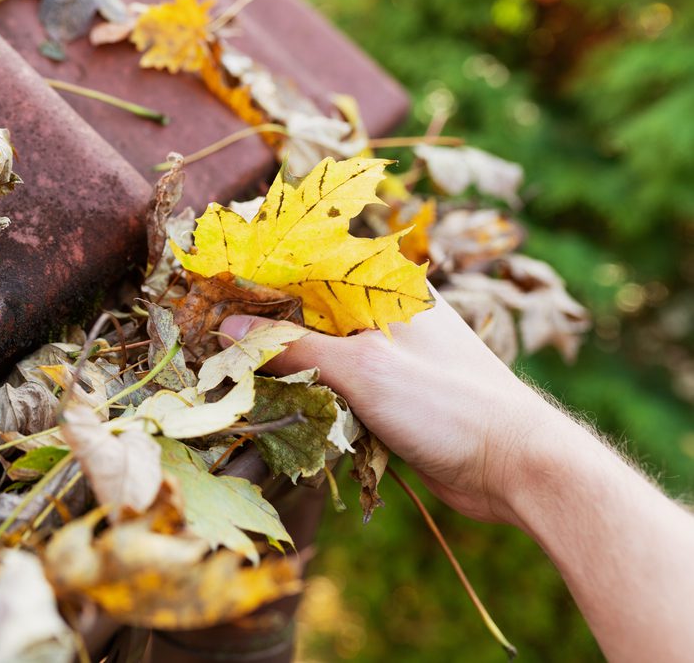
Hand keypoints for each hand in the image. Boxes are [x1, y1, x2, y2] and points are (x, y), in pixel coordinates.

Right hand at [221, 292, 571, 526]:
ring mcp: (388, 354)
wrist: (516, 466)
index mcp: (386, 285)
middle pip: (306, 306)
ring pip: (316, 348)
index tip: (207, 278)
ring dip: (280, 362)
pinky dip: (306, 393)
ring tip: (227, 368)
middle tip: (207, 331)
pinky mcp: (389, 394)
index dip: (257, 265)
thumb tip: (230, 330)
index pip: (307, 258)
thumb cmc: (448, 402)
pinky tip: (273, 403)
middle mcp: (384, 312)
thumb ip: (294, 348)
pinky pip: (334, 384)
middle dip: (260, 320)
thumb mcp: (363, 369)